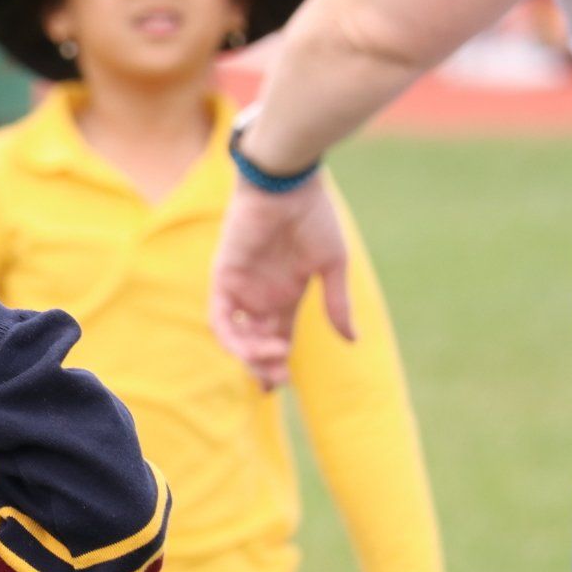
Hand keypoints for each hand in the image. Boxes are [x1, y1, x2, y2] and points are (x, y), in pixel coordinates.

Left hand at [209, 179, 354, 388]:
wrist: (289, 186)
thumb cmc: (314, 217)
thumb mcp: (331, 265)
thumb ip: (336, 303)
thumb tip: (352, 340)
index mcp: (286, 295)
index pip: (278, 339)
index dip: (277, 364)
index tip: (281, 385)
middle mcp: (260, 296)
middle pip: (255, 344)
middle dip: (263, 366)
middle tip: (278, 380)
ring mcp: (241, 288)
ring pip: (236, 336)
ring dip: (250, 354)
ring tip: (273, 360)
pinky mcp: (224, 277)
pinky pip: (219, 316)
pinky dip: (231, 336)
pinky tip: (249, 346)